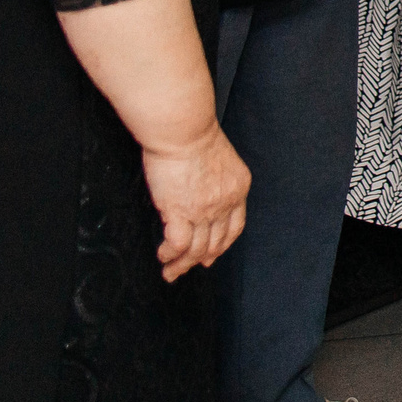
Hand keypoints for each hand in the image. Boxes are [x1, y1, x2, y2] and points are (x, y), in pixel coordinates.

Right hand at [140, 124, 249, 281]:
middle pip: (216, 242)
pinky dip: (170, 255)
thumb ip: (215, 180)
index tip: (212, 255)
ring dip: (182, 264)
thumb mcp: (219, 159)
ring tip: (170, 272)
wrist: (184, 129)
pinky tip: (163, 256)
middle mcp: (225, 202)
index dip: (223, 245)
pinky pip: (178, 244)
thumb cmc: (194, 136)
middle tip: (188, 268)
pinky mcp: (181, 211)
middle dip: (201, 259)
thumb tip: (200, 193)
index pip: (235, 226)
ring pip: (197, 249)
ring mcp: (205, 210)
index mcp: (238, 188)